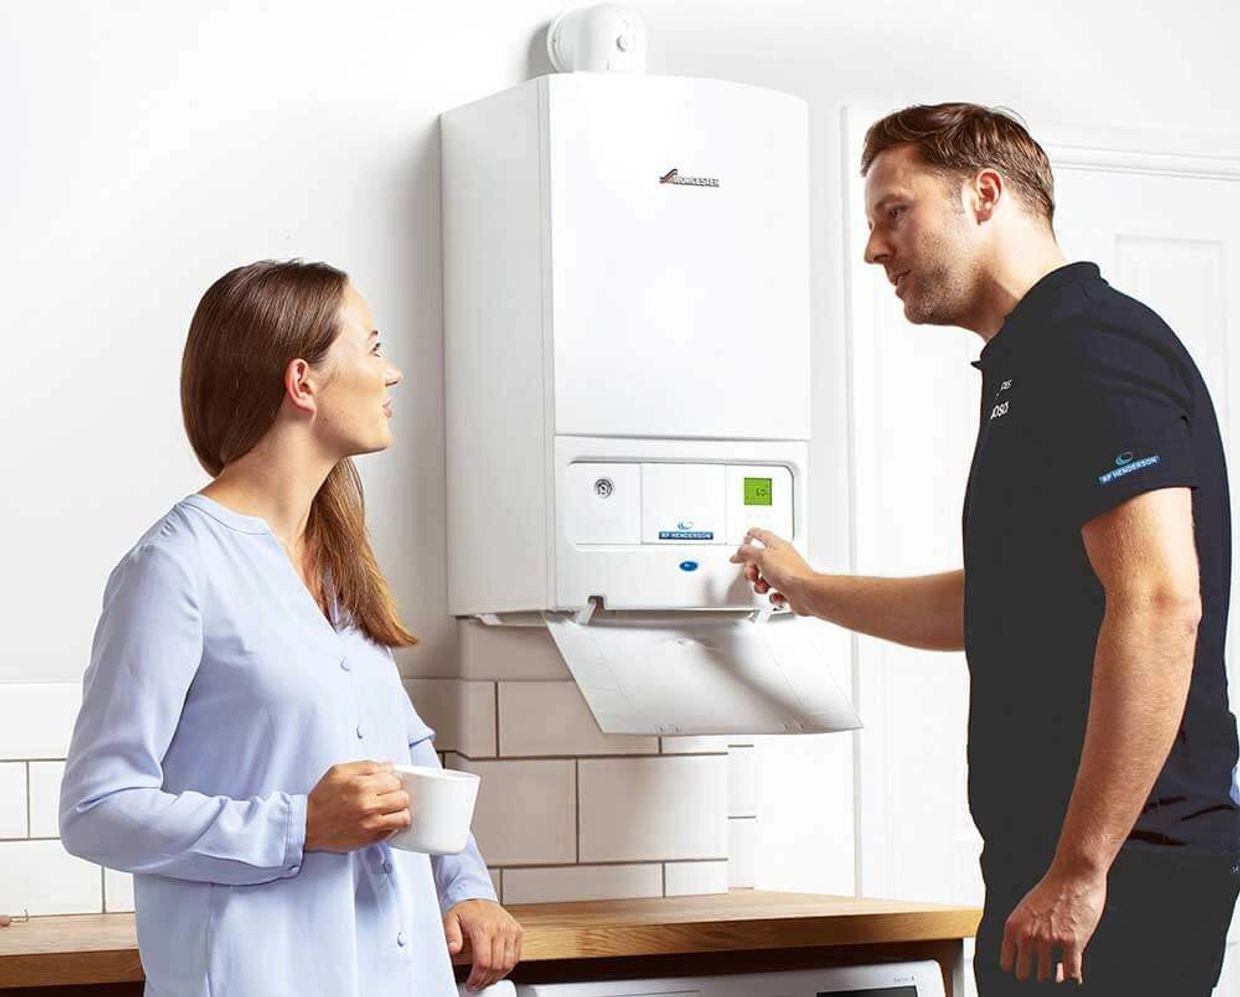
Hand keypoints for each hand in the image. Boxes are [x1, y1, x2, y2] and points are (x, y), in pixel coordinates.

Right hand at [304, 760, 410, 852]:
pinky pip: (394, 831)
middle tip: (389, 796)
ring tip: (391, 810)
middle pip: (403, 797)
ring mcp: (371, 823)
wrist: (308, 824)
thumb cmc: (322, 798)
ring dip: (400, 811)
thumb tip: (388, 766)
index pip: (394, 779)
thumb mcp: (339, 772)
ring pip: (403, 816)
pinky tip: (383, 820)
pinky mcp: (370, 838)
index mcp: (362, 785)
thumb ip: (367, 766)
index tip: (387, 783)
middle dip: (398, 795)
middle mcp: (368, 804)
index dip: (392, 780)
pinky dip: (392, 825)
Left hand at [444, 898, 522, 990]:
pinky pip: (516, 956)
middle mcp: (500, 928)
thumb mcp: (451, 920)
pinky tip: (496, 970)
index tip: (471, 983)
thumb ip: (450, 935)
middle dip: (486, 980)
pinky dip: (507, 967)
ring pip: (508, 963)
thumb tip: (452, 949)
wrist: (480, 899)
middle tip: (477, 984)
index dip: (477, 977)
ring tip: (486, 979)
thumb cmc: (466, 911)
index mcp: (483, 927)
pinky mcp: (518, 932)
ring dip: (497, 976)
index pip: (483, 961)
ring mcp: (511, 930)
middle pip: (497, 965)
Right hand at [729, 528, 815, 613]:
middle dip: (752, 569)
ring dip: (761, 585)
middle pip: (760, 561)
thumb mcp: (762, 557)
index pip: (763, 535)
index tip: (748, 534)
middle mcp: (783, 559)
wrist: (805, 592)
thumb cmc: (790, 572)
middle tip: (752, 574)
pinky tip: (777, 594)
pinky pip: (774, 593)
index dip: (753, 534)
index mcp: (778, 546)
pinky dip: (773, 595)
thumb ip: (747, 552)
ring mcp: (786, 575)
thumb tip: (739, 552)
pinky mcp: (788, 590)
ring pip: (765, 579)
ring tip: (765, 586)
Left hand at [1000, 866, 1105, 983]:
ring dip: (1056, 977)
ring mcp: (1049, 940)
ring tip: (1061, 970)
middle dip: (1036, 975)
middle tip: (1047, 971)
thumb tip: (1023, 956)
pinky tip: (1075, 974)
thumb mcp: (1025, 908)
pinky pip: (1071, 976)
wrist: (1074, 874)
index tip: (1027, 971)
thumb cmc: (1052, 889)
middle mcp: (1027, 935)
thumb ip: (1022, 931)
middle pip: (1025, 976)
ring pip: (1047, 978)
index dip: (1018, 970)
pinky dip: (1074, 979)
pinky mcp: (1071, 943)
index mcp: (1013, 926)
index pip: (1006, 965)